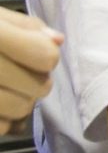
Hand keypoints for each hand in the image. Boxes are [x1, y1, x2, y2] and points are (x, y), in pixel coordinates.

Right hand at [0, 9, 63, 132]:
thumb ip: (25, 26)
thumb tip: (57, 40)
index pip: (46, 56)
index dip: (45, 55)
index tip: (32, 50)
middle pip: (39, 87)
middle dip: (34, 81)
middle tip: (16, 71)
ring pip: (21, 109)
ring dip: (18, 100)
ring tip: (2, 86)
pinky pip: (2, 126)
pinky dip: (1, 117)